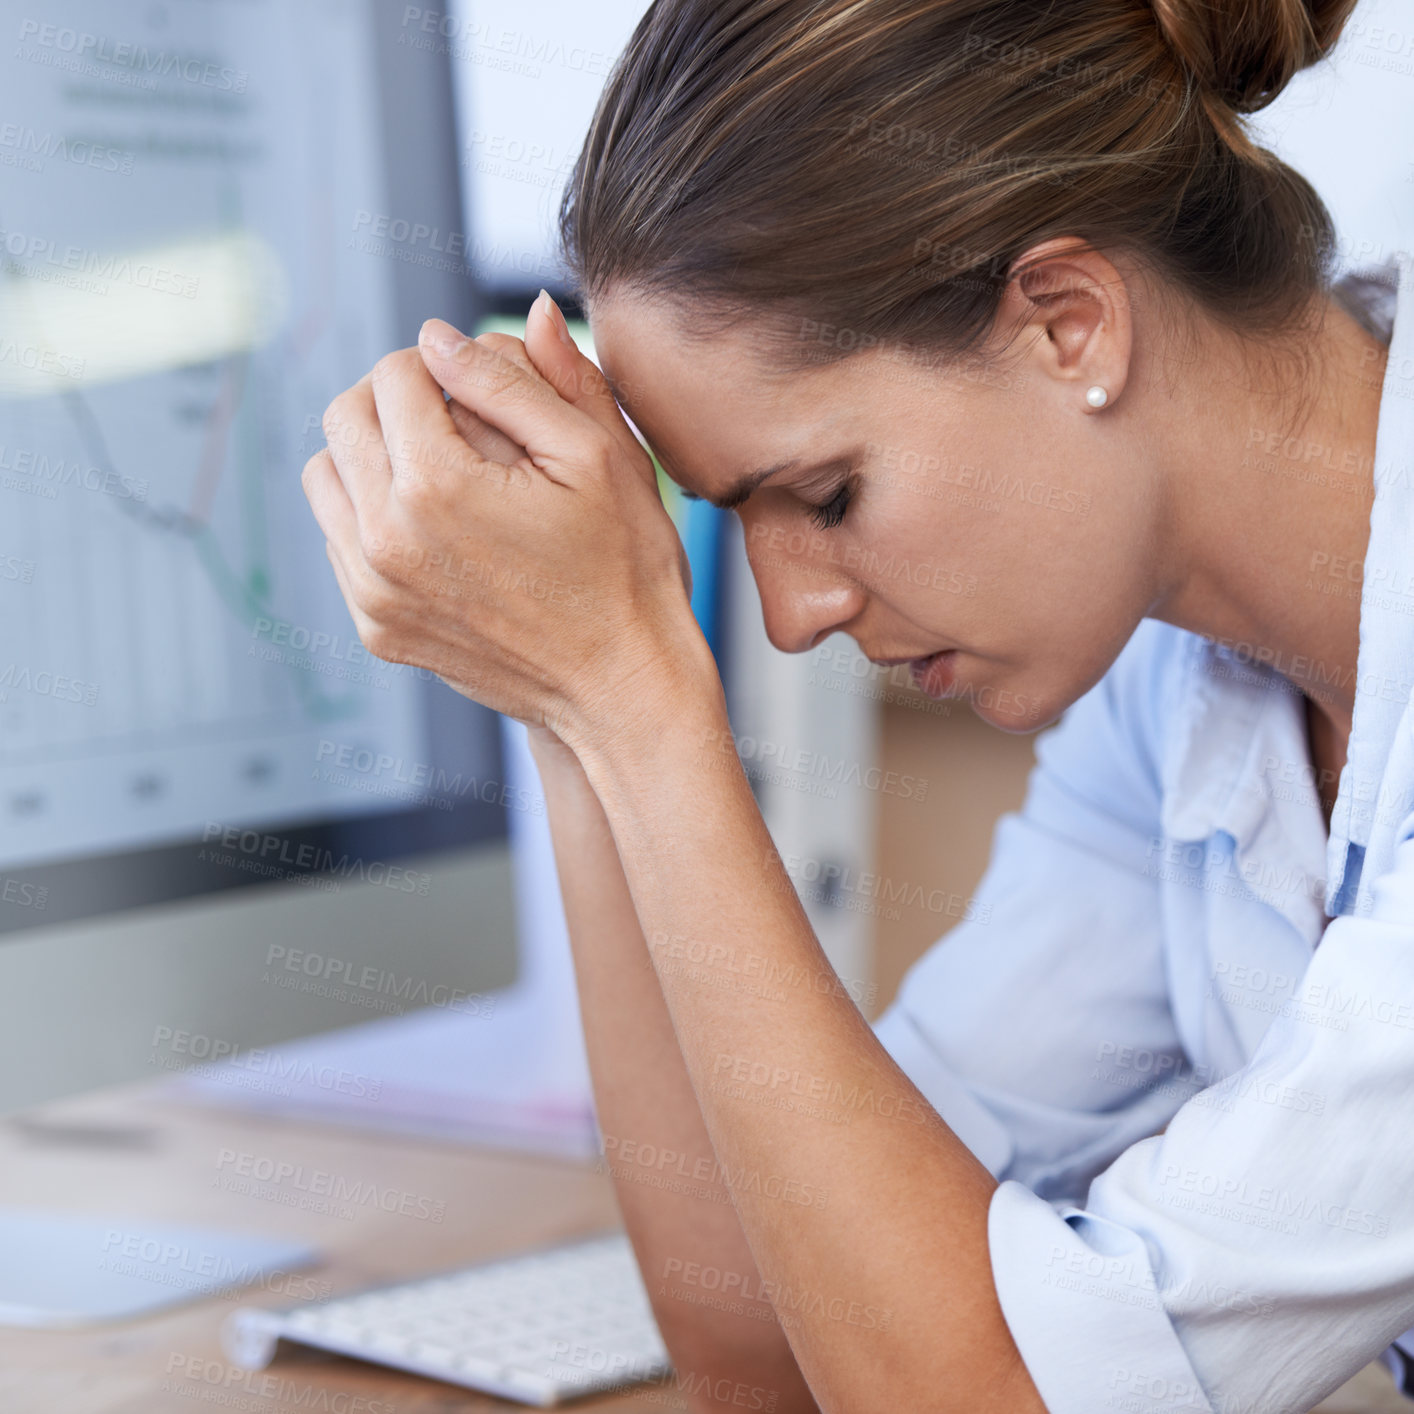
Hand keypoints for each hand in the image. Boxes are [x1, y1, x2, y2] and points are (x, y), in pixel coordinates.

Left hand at [301, 293, 712, 750]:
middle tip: (460, 416)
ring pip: (325, 477)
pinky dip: (374, 516)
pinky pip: (339, 541)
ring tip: (441, 466)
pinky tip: (439, 527)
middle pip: (344, 416)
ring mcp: (374, 591)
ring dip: (372, 454)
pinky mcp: (376, 627)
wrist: (622, 687)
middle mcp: (387, 539)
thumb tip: (446, 332)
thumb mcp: (597, 455)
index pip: (396, 372)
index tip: (488, 386)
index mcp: (438, 486)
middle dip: (397, 399)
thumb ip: (521, 379)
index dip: (446, 362)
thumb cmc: (627, 570)